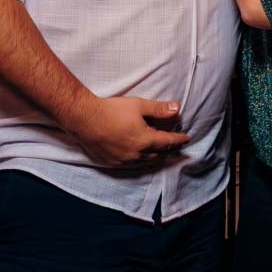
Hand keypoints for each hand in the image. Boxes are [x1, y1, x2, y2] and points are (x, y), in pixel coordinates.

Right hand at [69, 95, 189, 167]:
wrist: (84, 120)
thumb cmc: (111, 110)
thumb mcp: (138, 105)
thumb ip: (159, 109)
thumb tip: (177, 109)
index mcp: (145, 140)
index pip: (168, 142)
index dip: (179, 140)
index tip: (187, 139)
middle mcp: (137, 154)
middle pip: (159, 155)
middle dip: (170, 150)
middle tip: (177, 147)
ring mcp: (124, 160)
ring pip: (147, 162)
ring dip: (157, 158)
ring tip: (163, 154)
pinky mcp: (113, 163)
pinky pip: (133, 165)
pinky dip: (142, 162)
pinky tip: (142, 159)